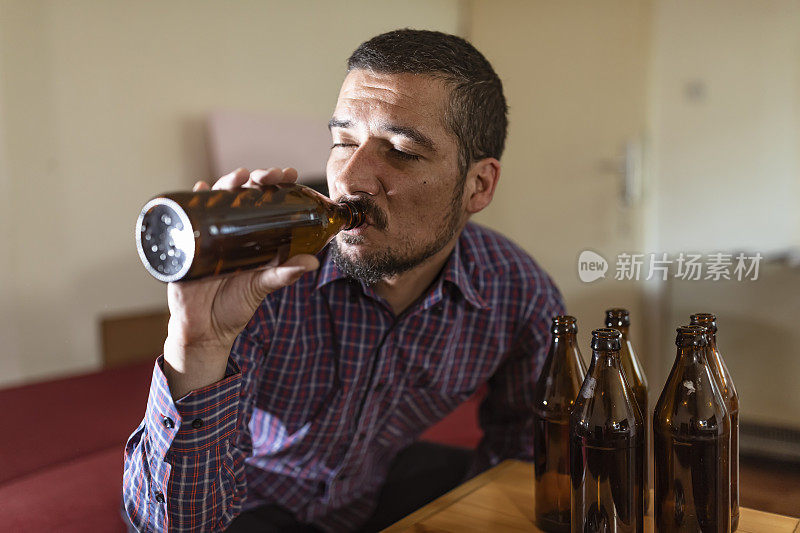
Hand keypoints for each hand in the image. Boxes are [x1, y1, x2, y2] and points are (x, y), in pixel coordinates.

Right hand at [163, 168, 318, 397]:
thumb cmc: (234, 307)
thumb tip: (313, 263)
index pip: (263, 202)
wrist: (205, 331)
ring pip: (215, 201)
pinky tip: (200, 189)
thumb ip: (285, 274)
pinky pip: (186, 219)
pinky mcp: (187, 247)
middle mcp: (228, 231)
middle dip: (253, 179)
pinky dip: (192, 201)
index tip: (289, 174)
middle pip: (239, 195)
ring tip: (239, 177)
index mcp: (250, 237)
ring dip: (225, 184)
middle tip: (267, 176)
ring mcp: (206, 236)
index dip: (274, 185)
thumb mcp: (262, 287)